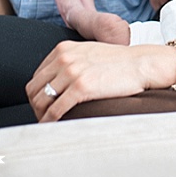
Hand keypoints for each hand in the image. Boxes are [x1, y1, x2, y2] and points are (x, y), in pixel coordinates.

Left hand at [27, 41, 171, 121]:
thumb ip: (72, 62)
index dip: (37, 93)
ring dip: (41, 115)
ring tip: (48, 124)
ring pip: (42, 100)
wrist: (141, 63)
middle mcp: (64, 58)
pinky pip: (56, 109)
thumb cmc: (120, 62)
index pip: (37, 75)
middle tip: (43, 117)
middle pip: (34, 88)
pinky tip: (53, 127)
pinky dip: (50, 121)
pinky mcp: (81, 87)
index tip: (44, 105)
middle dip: (35, 106)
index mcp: (63, 49)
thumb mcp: (89, 53)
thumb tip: (59, 81)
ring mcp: (72, 72)